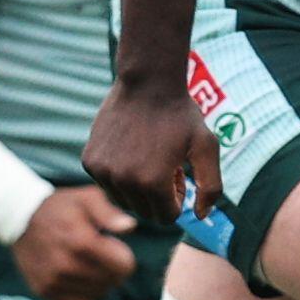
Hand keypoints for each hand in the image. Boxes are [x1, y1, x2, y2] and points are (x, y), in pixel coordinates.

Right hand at [11, 186, 138, 299]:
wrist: (20, 219)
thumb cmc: (61, 207)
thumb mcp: (86, 198)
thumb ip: (110, 212)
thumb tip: (129, 227)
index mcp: (80, 241)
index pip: (123, 267)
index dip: (124, 257)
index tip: (113, 246)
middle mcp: (66, 265)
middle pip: (112, 282)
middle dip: (114, 269)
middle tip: (101, 254)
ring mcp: (53, 280)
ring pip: (99, 294)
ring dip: (101, 281)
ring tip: (89, 262)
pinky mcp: (45, 290)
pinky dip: (86, 291)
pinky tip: (80, 274)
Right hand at [83, 80, 201, 224]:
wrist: (147, 82)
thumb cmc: (181, 115)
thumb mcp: (206, 148)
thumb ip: (210, 187)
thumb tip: (199, 216)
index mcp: (153, 182)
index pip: (167, 217)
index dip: (178, 198)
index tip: (180, 175)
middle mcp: (124, 181)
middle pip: (145, 212)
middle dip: (159, 196)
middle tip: (167, 167)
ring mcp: (103, 171)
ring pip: (124, 200)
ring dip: (139, 188)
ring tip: (150, 159)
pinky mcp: (89, 160)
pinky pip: (107, 183)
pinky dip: (120, 175)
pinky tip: (131, 152)